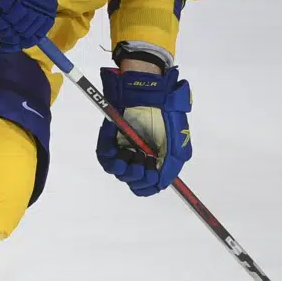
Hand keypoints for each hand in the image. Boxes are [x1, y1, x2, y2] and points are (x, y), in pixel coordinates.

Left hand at [96, 66, 192, 195]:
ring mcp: (121, 149)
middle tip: (144, 157)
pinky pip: (104, 155)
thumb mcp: (177, 145)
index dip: (147, 186)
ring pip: (116, 171)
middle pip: (131, 181)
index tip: (151, 174)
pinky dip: (111, 150)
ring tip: (134, 150)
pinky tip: (123, 141)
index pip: (145, 186)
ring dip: (125, 165)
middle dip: (137, 174)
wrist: (149, 94)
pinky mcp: (108, 140)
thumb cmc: (165, 117)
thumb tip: (160, 185)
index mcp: (153, 161)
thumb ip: (169, 168)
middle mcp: (136, 157)